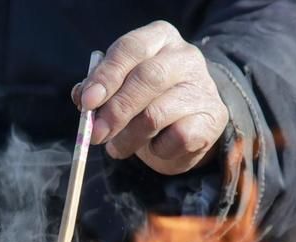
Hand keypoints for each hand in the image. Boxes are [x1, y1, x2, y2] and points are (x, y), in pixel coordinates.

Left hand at [72, 20, 228, 174]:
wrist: (189, 123)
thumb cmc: (146, 100)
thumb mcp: (121, 87)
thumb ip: (100, 88)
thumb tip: (83, 98)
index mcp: (160, 38)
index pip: (131, 48)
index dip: (107, 76)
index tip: (88, 102)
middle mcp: (185, 57)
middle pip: (147, 79)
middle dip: (116, 111)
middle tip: (96, 134)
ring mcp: (202, 87)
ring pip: (156, 115)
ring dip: (129, 138)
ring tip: (116, 148)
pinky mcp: (212, 119)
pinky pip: (176, 138)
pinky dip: (157, 149)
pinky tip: (154, 147)